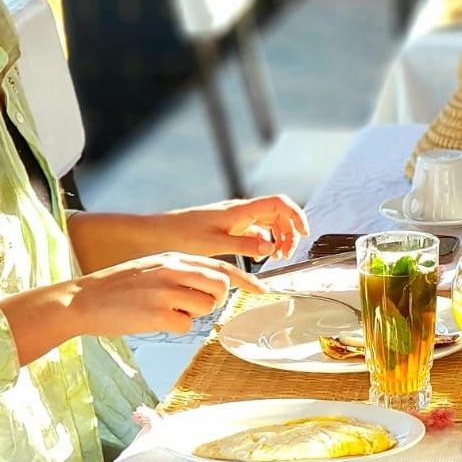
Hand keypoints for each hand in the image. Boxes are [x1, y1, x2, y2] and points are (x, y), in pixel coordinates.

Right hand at [70, 253, 265, 335]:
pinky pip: (185, 325)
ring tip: (162, 311)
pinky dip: (173, 326)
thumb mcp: (153, 267)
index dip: (247, 280)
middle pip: (220, 287)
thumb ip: (182, 271)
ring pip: (205, 307)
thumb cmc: (118, 286)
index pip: (221, 267)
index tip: (265, 290)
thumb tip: (212, 285)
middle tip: (190, 306)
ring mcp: (167, 291)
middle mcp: (174, 270)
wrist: (81, 299)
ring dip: (190, 314)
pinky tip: (151, 320)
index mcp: (174, 257)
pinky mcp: (158, 314)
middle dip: (214, 300)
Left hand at [159, 195, 308, 261]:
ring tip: (275, 257)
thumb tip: (270, 248)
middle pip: (278, 214)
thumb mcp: (215, 243)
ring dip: (278, 237)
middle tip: (285, 254)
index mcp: (240, 210)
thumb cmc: (181, 235)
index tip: (304, 233)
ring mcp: (236, 217)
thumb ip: (245, 246)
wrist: (158, 233)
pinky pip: (257, 230)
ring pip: (269, 222)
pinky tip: (260, 255)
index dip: (296, 215)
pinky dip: (264, 241)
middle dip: (289, 232)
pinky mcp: (230, 226)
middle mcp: (241, 210)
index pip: (279, 204)